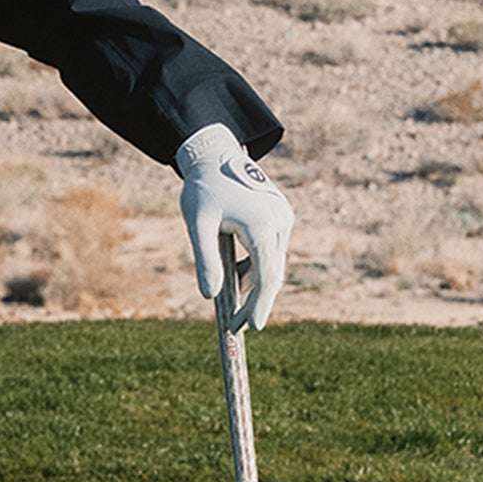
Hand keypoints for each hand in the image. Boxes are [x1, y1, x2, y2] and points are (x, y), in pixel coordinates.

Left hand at [176, 123, 292, 329]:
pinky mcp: (282, 215)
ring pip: (273, 263)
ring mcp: (284, 217)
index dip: (260, 306)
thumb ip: (205, 260)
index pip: (266, 277)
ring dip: (255, 283)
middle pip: (273, 274)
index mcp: (262, 226)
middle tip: (238, 325)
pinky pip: (272, 249)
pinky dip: (257, 265)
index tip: (252, 327)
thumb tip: (211, 295)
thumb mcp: (198, 225)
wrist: (214, 154)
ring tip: (234, 302)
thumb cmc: (201, 189)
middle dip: (256, 302)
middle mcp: (281, 222)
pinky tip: (238, 275)